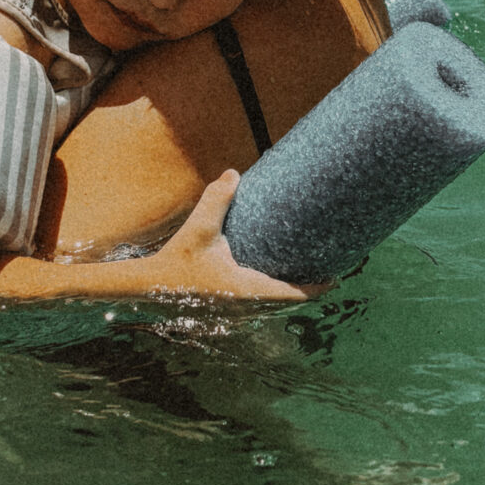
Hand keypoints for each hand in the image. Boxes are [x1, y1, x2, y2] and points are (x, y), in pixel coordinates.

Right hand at [134, 170, 330, 301]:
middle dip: (307, 288)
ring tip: (306, 272)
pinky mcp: (227, 308)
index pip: (292, 294)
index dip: (316, 288)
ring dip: (290, 292)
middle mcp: (246, 304)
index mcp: (247, 289)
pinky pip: (259, 303)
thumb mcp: (198, 229)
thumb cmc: (177, 260)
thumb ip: (217, 201)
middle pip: (287, 302)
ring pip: (273, 305)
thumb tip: (234, 174)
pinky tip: (273, 278)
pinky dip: (273, 294)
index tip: (335, 279)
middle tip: (326, 268)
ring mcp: (236, 311)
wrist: (150, 287)